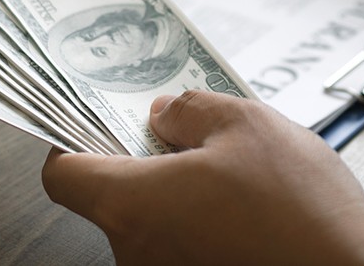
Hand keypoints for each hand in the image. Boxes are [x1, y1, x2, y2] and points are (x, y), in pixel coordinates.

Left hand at [42, 91, 363, 265]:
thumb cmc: (299, 212)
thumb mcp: (246, 126)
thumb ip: (192, 111)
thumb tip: (166, 113)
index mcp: (132, 203)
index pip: (63, 174)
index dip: (74, 141)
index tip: (96, 121)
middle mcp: (136, 252)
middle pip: (112, 196)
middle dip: (146, 160)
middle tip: (188, 133)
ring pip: (153, 221)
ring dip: (181, 193)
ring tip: (235, 172)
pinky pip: (182, 246)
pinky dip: (203, 224)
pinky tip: (248, 208)